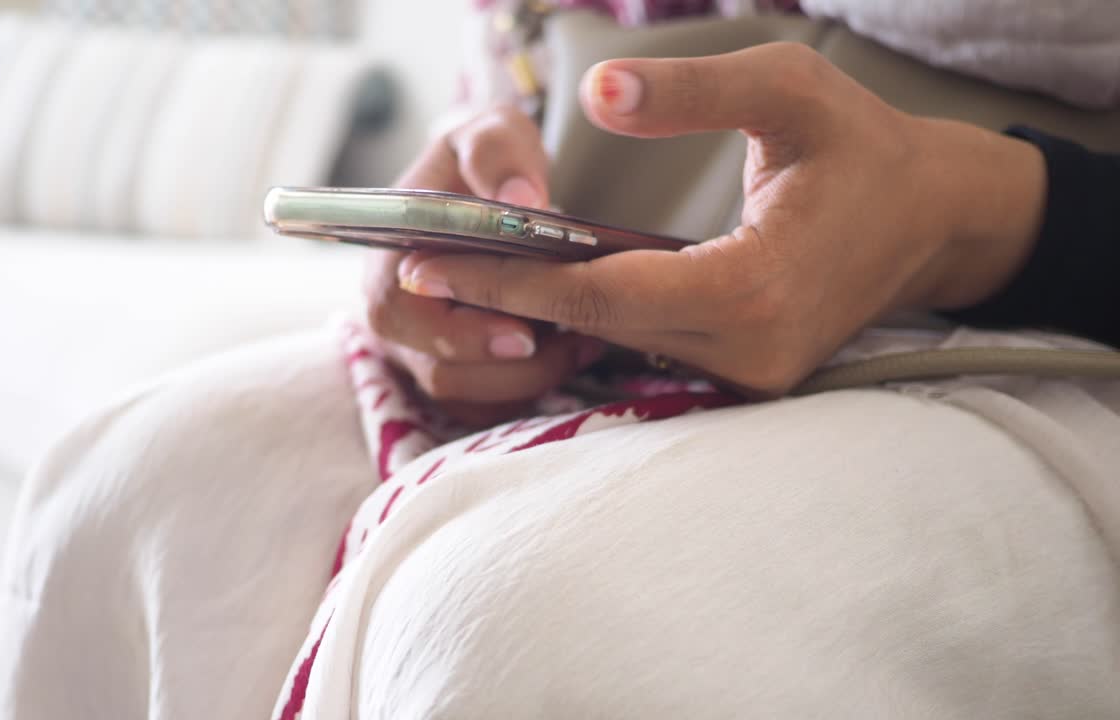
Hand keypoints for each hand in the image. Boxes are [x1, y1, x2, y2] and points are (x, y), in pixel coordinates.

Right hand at [365, 106, 604, 425]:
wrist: (491, 186)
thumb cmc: (484, 159)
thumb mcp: (490, 132)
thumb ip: (498, 153)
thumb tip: (520, 201)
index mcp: (388, 258)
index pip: (397, 316)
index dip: (456, 334)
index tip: (522, 333)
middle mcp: (398, 315)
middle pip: (437, 372)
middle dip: (507, 369)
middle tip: (572, 342)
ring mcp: (424, 350)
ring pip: (467, 397)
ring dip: (529, 380)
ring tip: (584, 342)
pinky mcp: (459, 373)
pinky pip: (488, 409)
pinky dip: (531, 391)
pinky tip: (577, 352)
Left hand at [397, 43, 1046, 394]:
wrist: (933, 218)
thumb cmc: (865, 146)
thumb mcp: (788, 89)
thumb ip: (690, 91)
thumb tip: (595, 96)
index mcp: (756, 287)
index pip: (603, 291)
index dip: (513, 278)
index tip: (433, 263)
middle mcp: (751, 351)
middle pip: (597, 326)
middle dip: (506, 299)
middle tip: (419, 271)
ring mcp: (752, 376)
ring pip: (618, 343)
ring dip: (540, 312)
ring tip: (461, 278)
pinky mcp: (751, 378)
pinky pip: (649, 349)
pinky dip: (590, 320)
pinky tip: (538, 292)